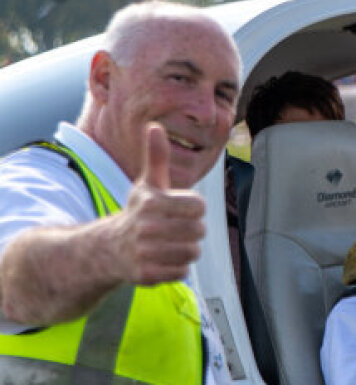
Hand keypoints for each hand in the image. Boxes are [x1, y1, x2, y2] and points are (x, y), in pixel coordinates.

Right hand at [110, 123, 205, 284]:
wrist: (110, 248)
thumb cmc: (139, 212)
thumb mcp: (148, 184)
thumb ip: (157, 157)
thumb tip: (155, 126)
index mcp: (151, 203)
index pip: (199, 206)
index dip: (194, 208)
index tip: (181, 209)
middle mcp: (146, 227)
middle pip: (198, 231)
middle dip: (192, 230)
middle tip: (176, 229)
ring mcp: (145, 252)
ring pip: (192, 252)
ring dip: (186, 249)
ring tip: (170, 244)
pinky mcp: (146, 274)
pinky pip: (182, 272)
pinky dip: (177, 268)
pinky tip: (163, 259)